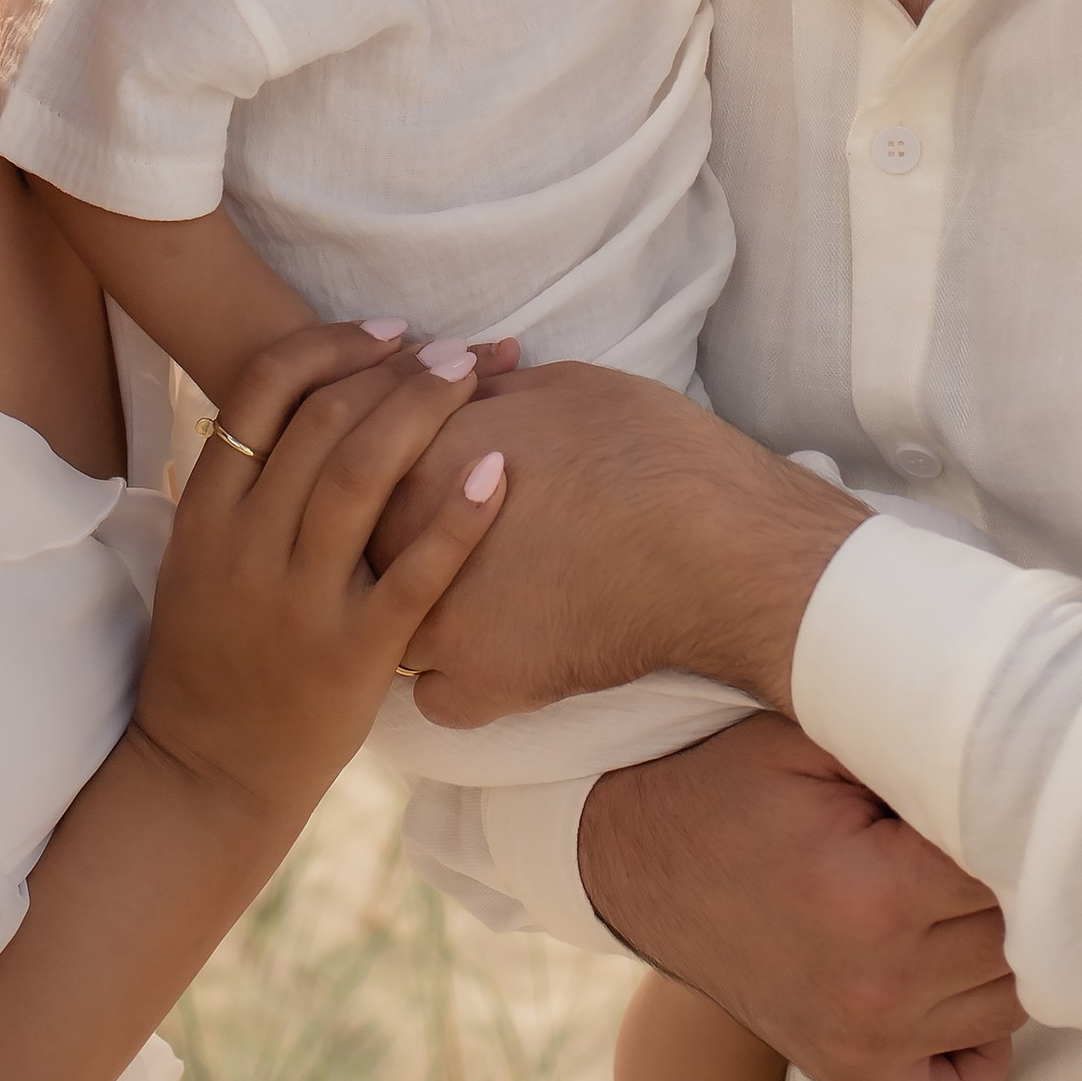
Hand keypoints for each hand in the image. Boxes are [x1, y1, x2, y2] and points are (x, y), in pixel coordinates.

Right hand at [137, 323, 505, 828]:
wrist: (205, 775)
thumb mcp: (195, 560)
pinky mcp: (351, 653)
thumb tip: (280, 401)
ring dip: (424, 411)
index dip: (330, 345)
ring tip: (475, 378)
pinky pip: (413, 572)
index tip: (388, 331)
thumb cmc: (209, 658)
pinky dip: (457, 515)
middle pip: (322, 418)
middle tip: (453, 348)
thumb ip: (232, 486)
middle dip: (396, 369)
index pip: (261, 390)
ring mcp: (299, 599)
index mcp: (206, 513)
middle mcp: (246, 546)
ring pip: (362, 475)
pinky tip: (497, 470)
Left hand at [376, 358, 867, 720]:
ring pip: (384, 619)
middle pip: (361, 542)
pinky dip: (454, 679)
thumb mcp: (563, 389)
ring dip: (405, 610)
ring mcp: (437, 618)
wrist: (720, 550)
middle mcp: (411, 537)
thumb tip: (459, 387)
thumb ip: (489, 392)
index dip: (390, 461)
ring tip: (446, 600)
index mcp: (427, 454)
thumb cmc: (654, 452)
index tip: (420, 470)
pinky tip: (483, 659)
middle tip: (421, 539)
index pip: (365, 458)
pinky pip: (430, 693)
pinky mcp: (477, 684)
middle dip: (384, 538)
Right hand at [580, 715, 1023, 1080]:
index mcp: (877, 893)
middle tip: (979, 831)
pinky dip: (977, 1050)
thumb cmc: (731, 782)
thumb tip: (1014, 754)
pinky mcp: (850, 1075)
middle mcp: (880, 984)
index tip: (992, 787)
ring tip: (963, 889)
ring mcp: (866, 1043)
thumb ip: (911, 748)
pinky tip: (959, 986)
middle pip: (1023, 936)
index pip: (1017, 864)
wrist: (637, 860)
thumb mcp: (809, 736)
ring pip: (1011, 1004)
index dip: (1014, 818)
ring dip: (1006, 949)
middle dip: (1015, 878)